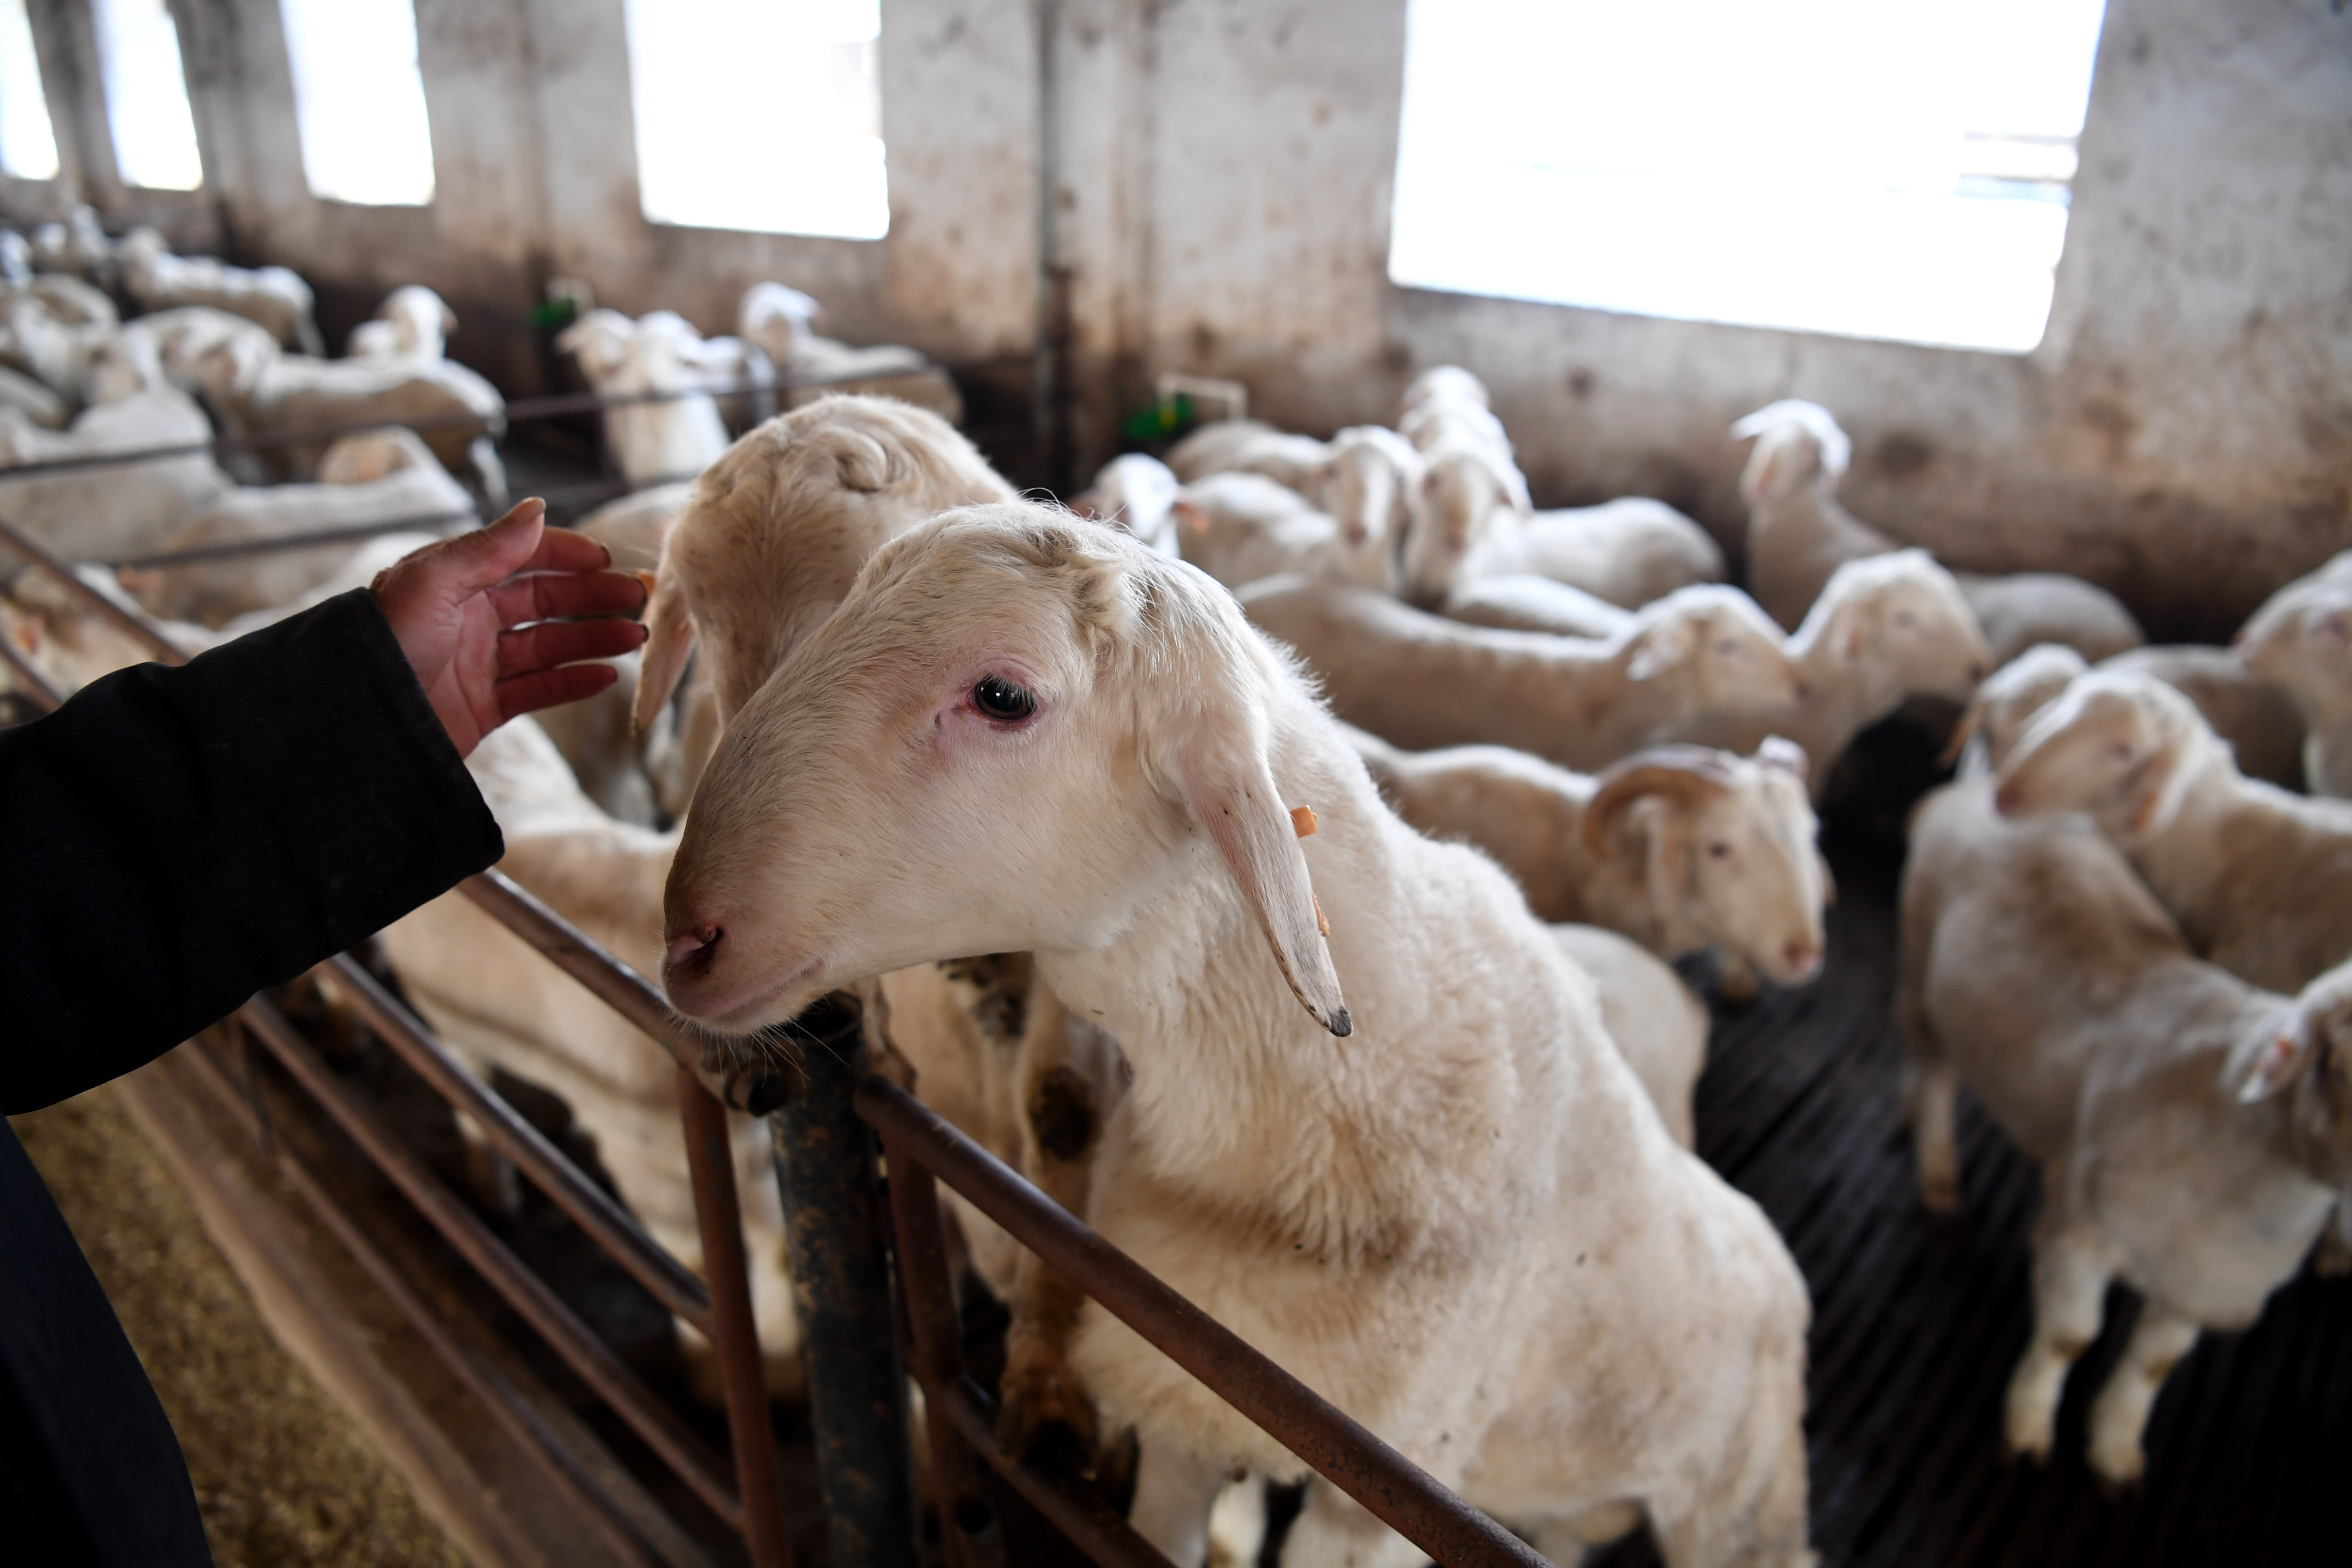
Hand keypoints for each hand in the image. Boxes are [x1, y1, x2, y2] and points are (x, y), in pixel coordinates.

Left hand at [370, 498, 647, 757]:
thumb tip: (536, 509)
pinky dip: (575, 682)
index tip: (606, 559)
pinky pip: (539, 691)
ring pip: (549, 645)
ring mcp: (477, 665)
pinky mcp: (483, 708)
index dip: (565, 555)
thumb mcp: (432, 583)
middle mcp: (467, 619)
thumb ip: (488, 548)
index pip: (520, 558)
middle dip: (591, 597)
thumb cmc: (384, 644)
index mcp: (453, 582)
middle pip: (543, 601)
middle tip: (636, 597)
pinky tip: (605, 675)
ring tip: (632, 636)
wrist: (355, 721)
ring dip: (593, 639)